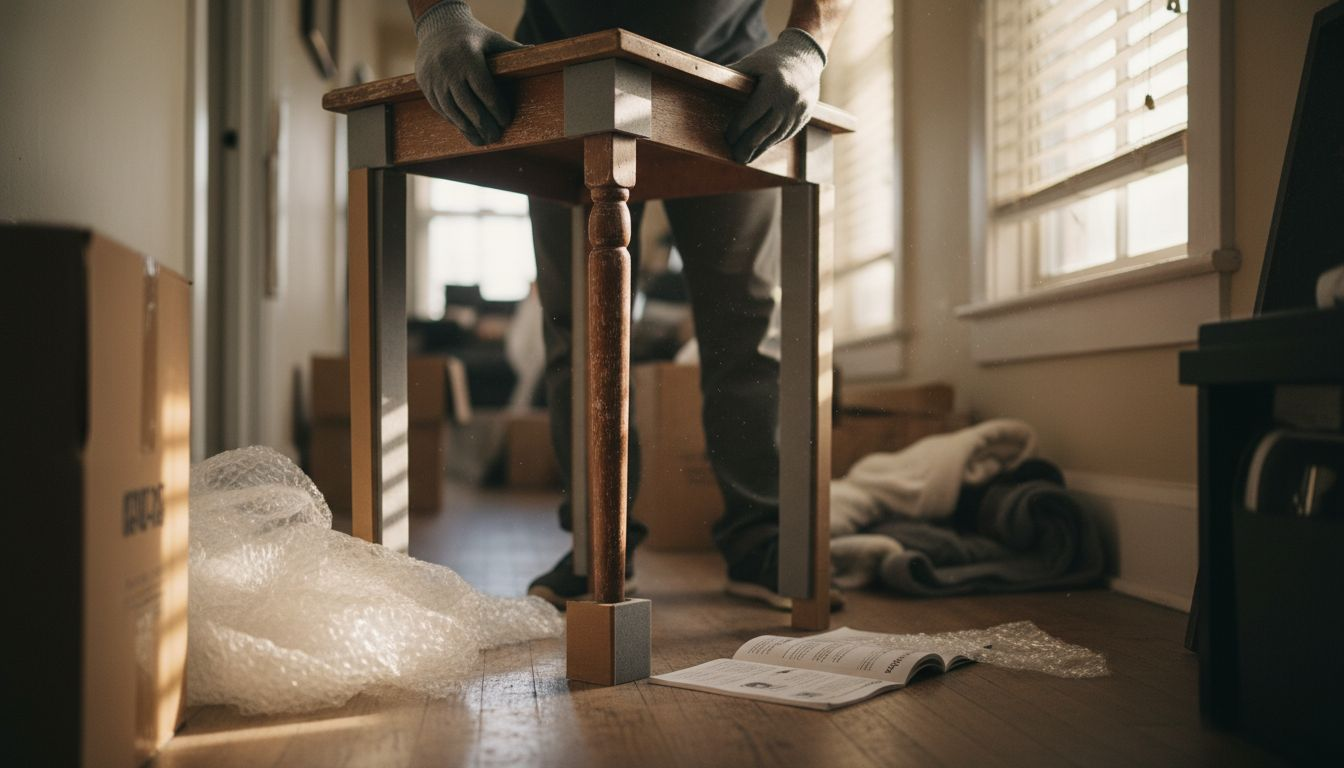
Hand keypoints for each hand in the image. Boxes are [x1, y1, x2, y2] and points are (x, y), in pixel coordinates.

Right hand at [414, 1, 524, 144]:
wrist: (437, 26)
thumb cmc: (472, 35)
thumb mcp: (492, 38)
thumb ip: (512, 49)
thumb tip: (535, 52)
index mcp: (468, 57)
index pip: (486, 92)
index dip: (497, 110)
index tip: (506, 121)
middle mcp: (449, 68)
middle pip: (470, 107)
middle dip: (485, 126)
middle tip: (496, 137)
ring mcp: (434, 78)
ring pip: (453, 112)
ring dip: (469, 130)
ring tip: (483, 140)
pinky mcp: (425, 85)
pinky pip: (441, 109)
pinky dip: (455, 122)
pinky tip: (466, 129)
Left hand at [726, 28, 826, 163]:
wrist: (807, 58)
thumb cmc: (774, 59)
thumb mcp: (754, 62)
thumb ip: (734, 73)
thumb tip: (706, 80)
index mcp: (775, 85)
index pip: (752, 113)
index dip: (738, 128)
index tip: (728, 137)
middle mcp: (789, 99)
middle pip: (764, 130)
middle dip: (748, 145)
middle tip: (735, 157)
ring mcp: (799, 110)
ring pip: (776, 136)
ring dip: (760, 149)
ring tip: (745, 158)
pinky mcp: (804, 117)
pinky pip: (786, 134)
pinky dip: (771, 143)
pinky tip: (760, 149)